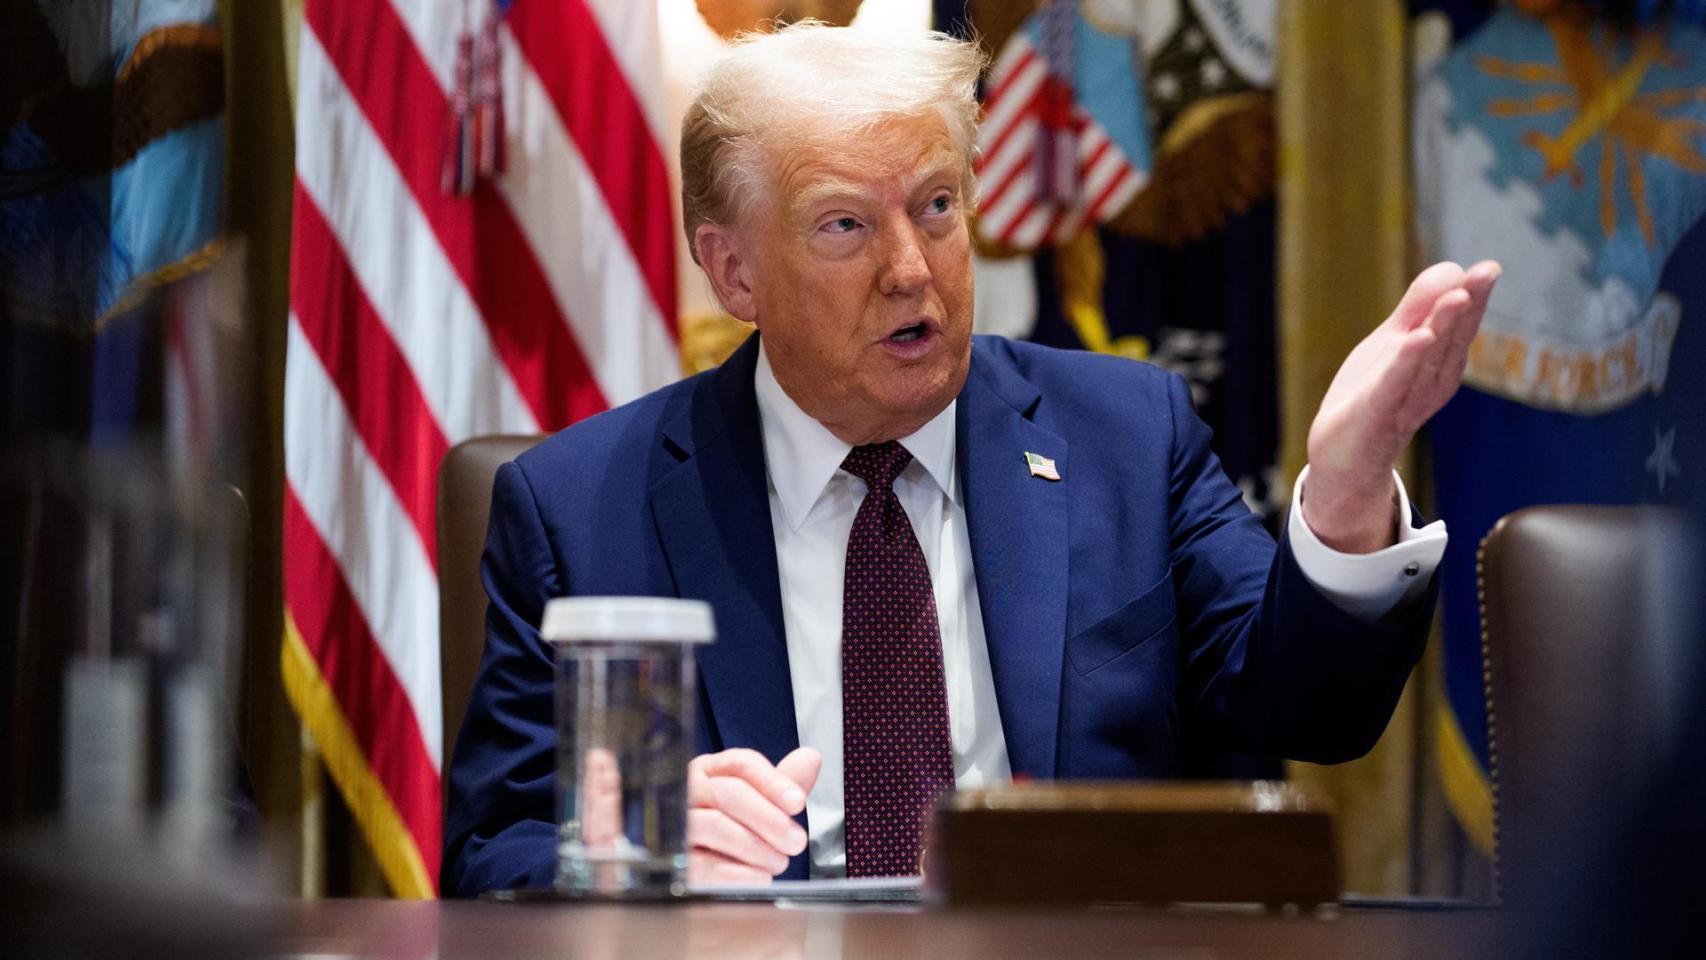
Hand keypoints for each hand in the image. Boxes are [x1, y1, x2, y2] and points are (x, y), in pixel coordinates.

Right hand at [686, 746, 820, 884]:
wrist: (703, 868)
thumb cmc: (734, 827)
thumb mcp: (759, 801)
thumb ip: (785, 782)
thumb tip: (811, 758)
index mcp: (710, 770)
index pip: (742, 764)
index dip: (774, 782)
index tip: (798, 803)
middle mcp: (689, 791)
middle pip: (730, 793)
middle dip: (770, 818)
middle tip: (796, 841)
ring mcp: (678, 825)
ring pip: (717, 826)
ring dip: (756, 846)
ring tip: (779, 862)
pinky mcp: (678, 861)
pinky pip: (705, 864)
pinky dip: (740, 873)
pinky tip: (760, 878)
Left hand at [1304, 260, 1500, 552]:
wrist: (1345, 455)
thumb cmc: (1374, 393)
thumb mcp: (1396, 342)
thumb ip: (1420, 307)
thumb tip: (1453, 267)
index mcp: (1441, 361)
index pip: (1461, 324)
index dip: (1476, 296)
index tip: (1490, 268)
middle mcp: (1432, 380)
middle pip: (1452, 337)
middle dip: (1469, 305)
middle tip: (1486, 273)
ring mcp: (1407, 398)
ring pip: (1428, 357)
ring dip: (1443, 326)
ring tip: (1457, 296)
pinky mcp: (1378, 411)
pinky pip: (1395, 383)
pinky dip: (1407, 361)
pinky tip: (1418, 338)